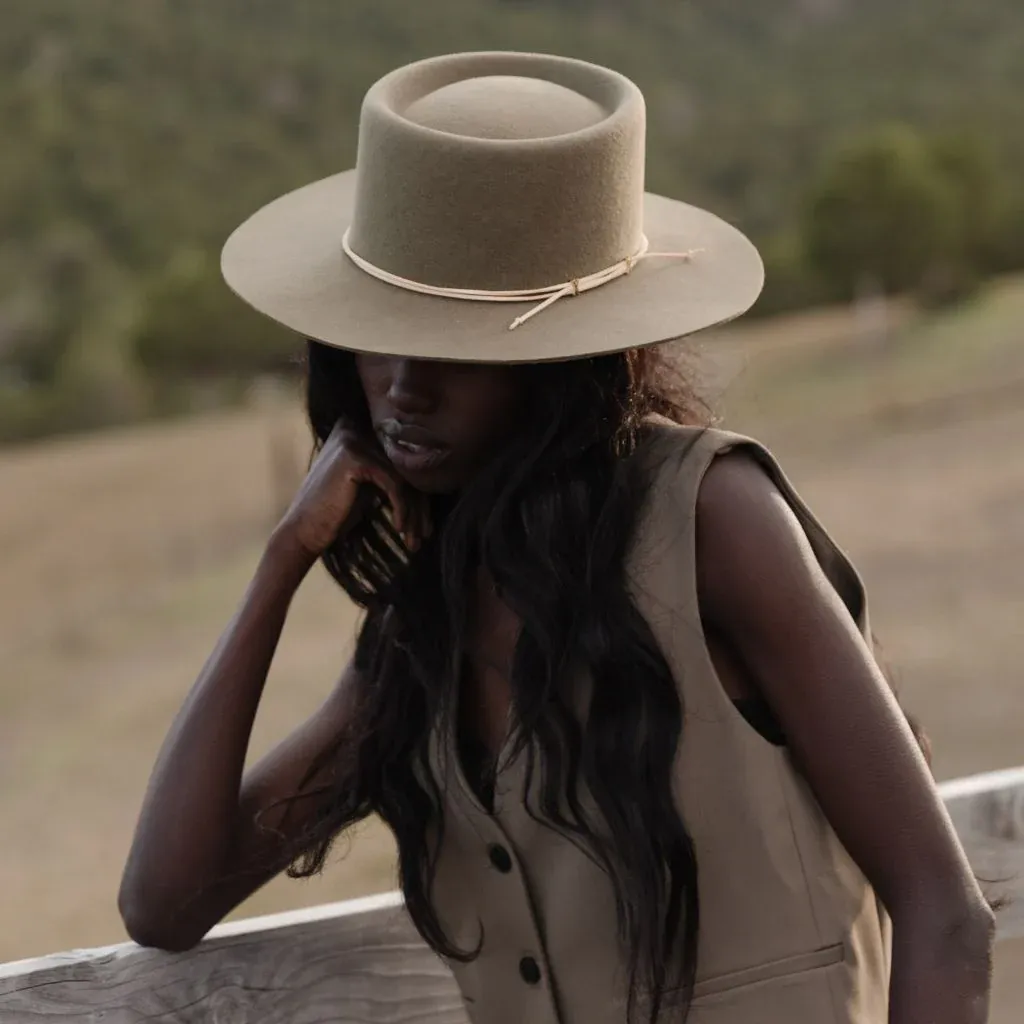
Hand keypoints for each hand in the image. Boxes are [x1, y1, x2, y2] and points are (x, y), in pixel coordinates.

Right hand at [273, 422, 429, 560]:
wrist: (304, 532)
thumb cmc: (338, 514)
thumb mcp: (371, 488)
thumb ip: (394, 475)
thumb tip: (437, 478)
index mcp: (360, 431)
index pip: (403, 460)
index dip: (420, 494)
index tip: (425, 527)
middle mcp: (357, 428)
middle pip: (405, 467)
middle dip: (420, 507)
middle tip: (425, 535)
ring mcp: (354, 439)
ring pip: (404, 477)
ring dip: (414, 513)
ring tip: (415, 540)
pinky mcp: (354, 457)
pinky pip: (394, 484)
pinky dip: (402, 509)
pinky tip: (400, 528)